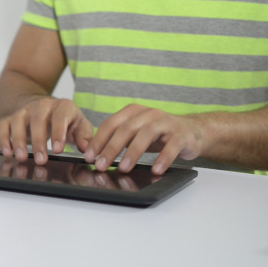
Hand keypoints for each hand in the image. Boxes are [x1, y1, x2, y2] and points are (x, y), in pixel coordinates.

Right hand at [0, 97, 93, 164]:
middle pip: (38, 119)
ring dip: (18, 140)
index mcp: (63, 106)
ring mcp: (25, 110)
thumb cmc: (66, 120)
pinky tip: (8, 152)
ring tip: (21, 157)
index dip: (58, 133)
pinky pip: (4, 124)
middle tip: (41, 160)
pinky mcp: (12, 116)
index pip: (60, 117)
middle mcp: (43, 105)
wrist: (45, 107)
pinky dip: (4, 138)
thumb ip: (85, 136)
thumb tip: (86, 149)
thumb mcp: (80, 125)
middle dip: (38, 141)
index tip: (58, 150)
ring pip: (18, 120)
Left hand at [85, 104, 204, 174]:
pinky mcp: (181, 134)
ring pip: (146, 134)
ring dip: (132, 152)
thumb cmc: (158, 135)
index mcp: (132, 112)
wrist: (192, 132)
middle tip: (101, 165)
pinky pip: (171, 146)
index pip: (111, 124)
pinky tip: (156, 170)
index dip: (98, 141)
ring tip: (123, 168)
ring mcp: (165, 122)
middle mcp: (148, 113)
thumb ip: (117, 140)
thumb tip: (94, 155)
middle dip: (111, 148)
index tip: (89, 156)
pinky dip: (163, 158)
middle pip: (125, 129)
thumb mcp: (135, 134)